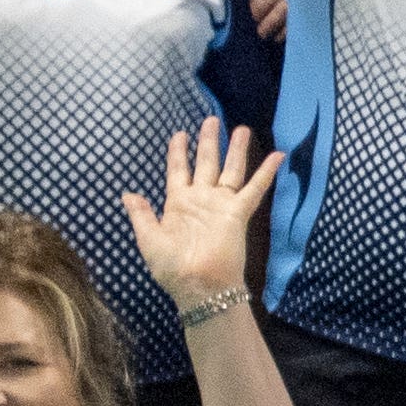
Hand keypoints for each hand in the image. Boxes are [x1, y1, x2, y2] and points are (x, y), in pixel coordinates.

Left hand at [126, 126, 274, 310]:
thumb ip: (141, 214)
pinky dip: (266, 172)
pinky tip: (277, 155)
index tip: (179, 133)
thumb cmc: (171, 266)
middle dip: (209, 141)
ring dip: (236, 149)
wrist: (198, 285)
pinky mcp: (238, 213)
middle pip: (206, 162)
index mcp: (177, 203)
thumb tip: (128, 194)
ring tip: (241, 129)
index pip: (178, 169)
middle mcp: (201, 199)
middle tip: (212, 120)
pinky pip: (254, 188)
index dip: (178, 151)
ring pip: (230, 170)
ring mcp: (220, 204)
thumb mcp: (148, 238)